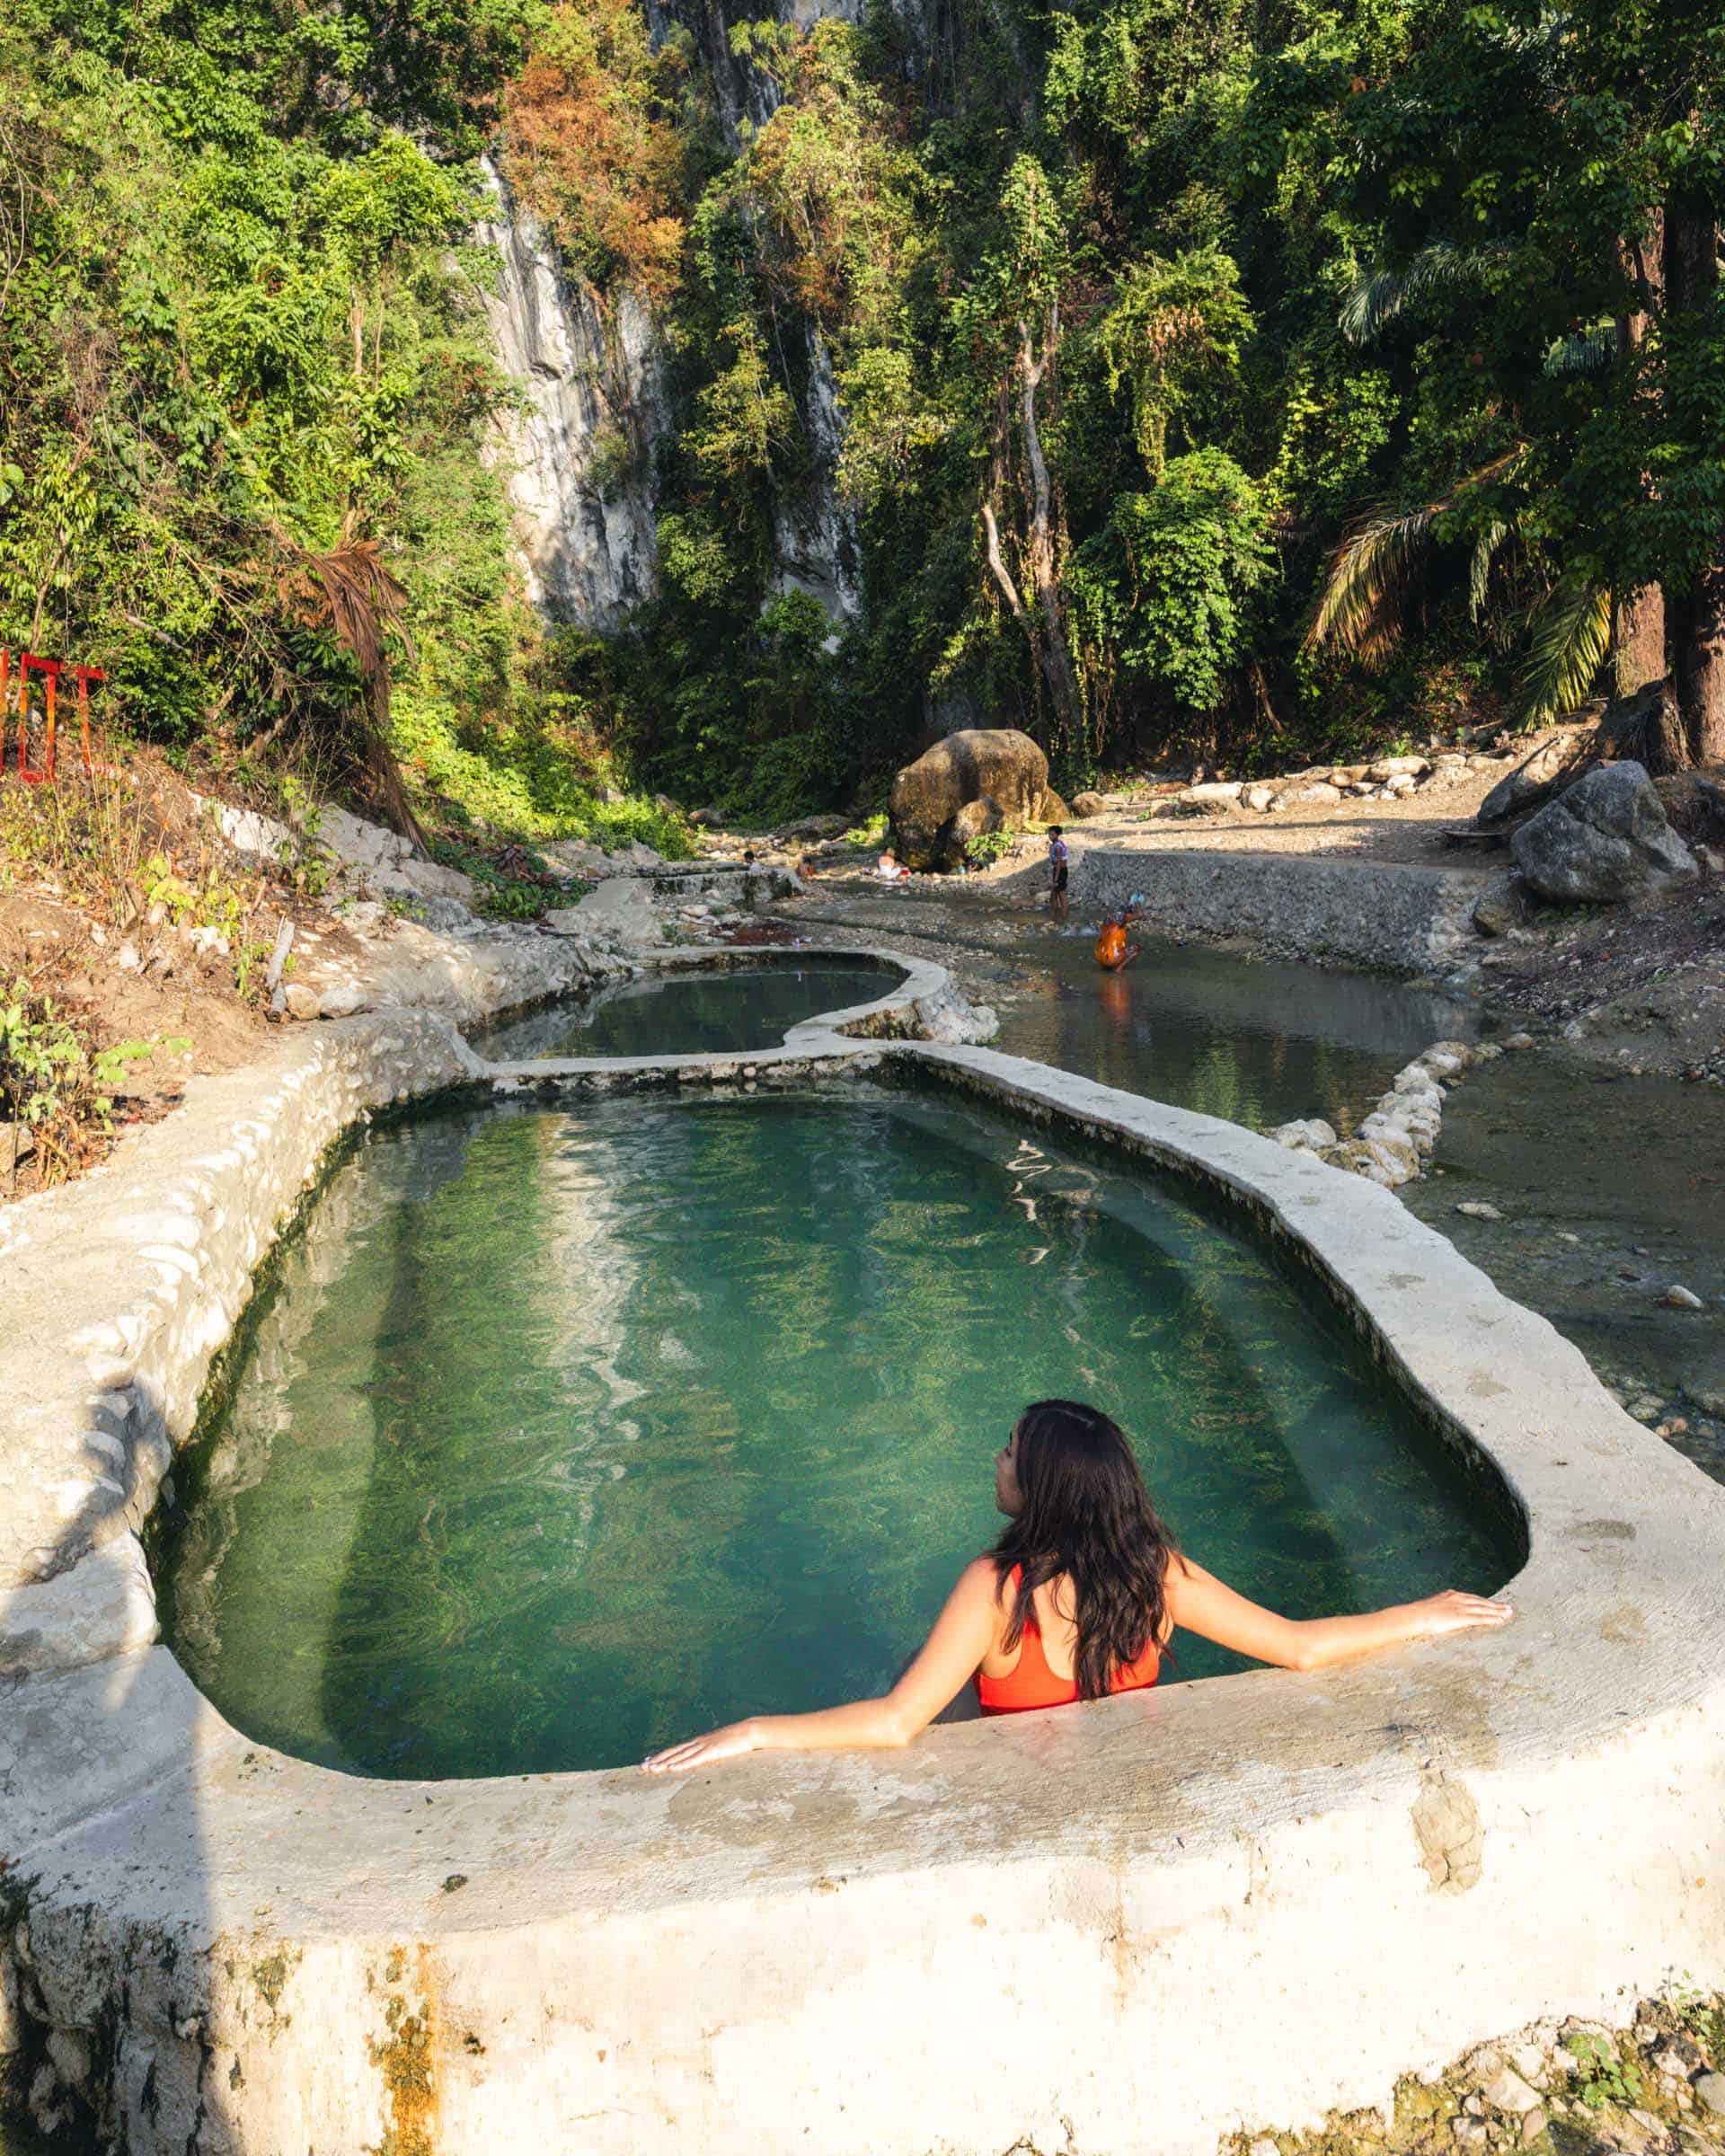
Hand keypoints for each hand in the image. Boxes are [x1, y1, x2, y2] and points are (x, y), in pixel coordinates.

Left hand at [641, 1720, 762, 1774]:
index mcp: (699, 1742)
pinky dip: (683, 1764)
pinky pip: (695, 1759)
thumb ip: (710, 1753)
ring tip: (652, 1769)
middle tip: (642, 1766)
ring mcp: (705, 1746)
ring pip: (681, 1756)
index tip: (648, 1760)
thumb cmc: (737, 1741)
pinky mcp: (712, 1751)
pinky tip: (673, 1768)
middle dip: (658, 1760)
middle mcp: (698, 1743)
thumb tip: (703, 1760)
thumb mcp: (719, 1748)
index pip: (676, 1749)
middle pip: (674, 1752)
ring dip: (665, 1763)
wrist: (750, 1731)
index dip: (662, 1755)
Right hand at [1411, 1588, 1514, 1639]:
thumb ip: (1441, 1610)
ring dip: (1497, 1611)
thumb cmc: (1418, 1615)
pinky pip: (1480, 1618)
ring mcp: (1460, 1607)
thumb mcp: (1431, 1608)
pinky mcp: (1461, 1616)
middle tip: (1508, 1607)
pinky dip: (1491, 1618)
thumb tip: (1443, 1617)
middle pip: (1481, 1601)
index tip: (1493, 1604)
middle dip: (1495, 1605)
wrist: (1414, 1616)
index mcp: (1450, 1595)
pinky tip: (1500, 1620)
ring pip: (1483, 1608)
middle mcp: (1457, 1598)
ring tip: (1508, 1613)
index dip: (1484, 1601)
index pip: (1472, 1598)